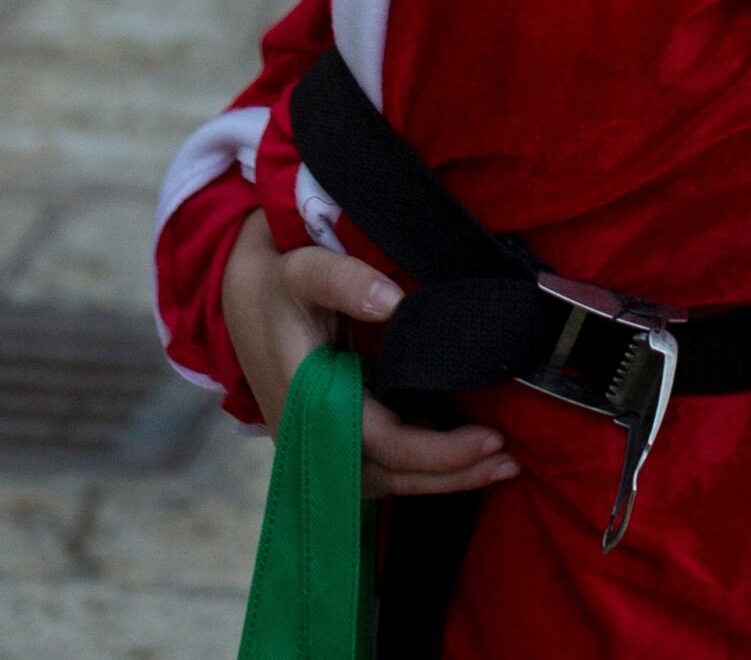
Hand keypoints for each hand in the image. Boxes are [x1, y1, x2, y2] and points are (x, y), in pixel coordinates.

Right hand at [219, 214, 517, 497]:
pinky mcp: (328, 445)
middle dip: (453, 473)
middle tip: (510, 460)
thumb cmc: (277, 285)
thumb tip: (394, 301)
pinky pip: (380, 471)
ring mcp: (318, 449)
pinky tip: (462, 461)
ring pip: (388, 481)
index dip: (439, 449)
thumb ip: (344, 279)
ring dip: (443, 479)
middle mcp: (311, 439)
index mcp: (308, 402)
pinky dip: (422, 471)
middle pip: (391, 475)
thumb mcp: (302, 269)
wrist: (240, 300)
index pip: (383, 442)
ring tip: (499, 467)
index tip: (491, 436)